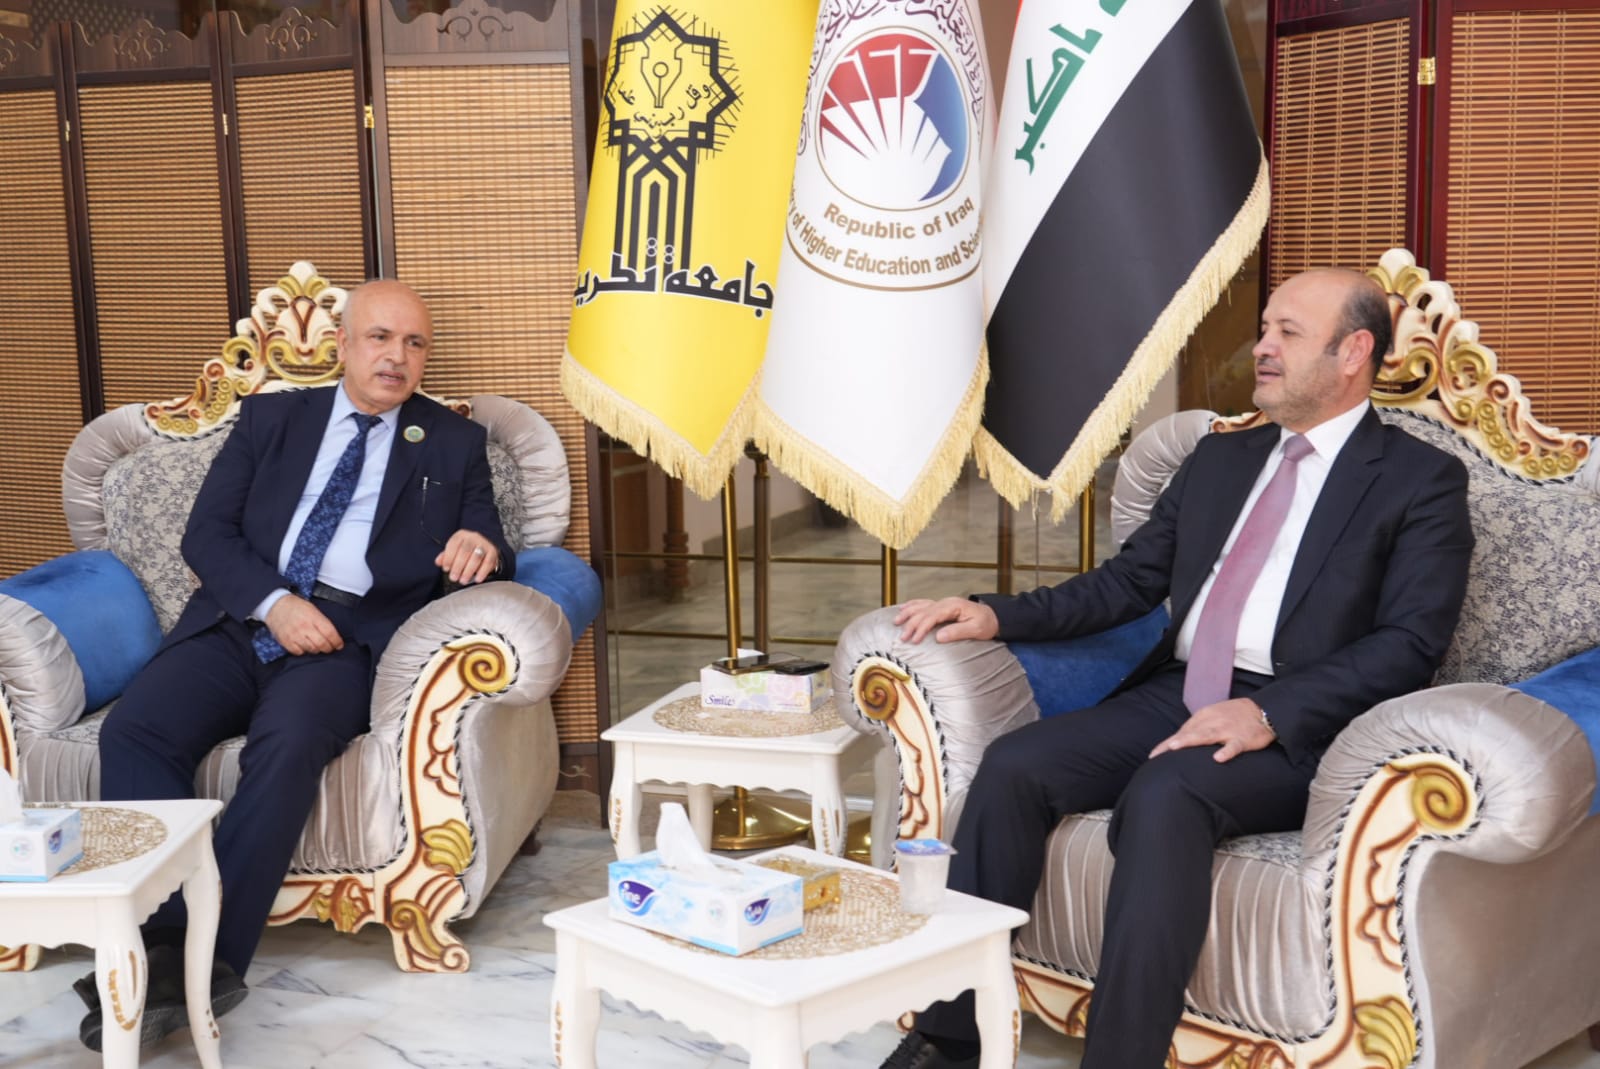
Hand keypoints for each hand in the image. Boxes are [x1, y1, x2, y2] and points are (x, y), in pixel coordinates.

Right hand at [263, 595, 343, 655]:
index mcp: (314, 617)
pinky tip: (304, 645)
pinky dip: (304, 651)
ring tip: (316, 645)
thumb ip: (323, 622)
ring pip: (311, 650)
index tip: (339, 645)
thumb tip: (333, 636)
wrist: (276, 605)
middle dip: (328, 648)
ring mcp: (294, 635)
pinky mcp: (286, 642)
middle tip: (329, 648)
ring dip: (316, 649)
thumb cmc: (297, 607)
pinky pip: (299, 653)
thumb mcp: (313, 610)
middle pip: (322, 644)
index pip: (330, 633)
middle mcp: (304, 627)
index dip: (337, 642)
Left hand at [435, 529, 499, 585]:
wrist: (484, 549)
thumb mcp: (454, 551)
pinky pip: (488, 562)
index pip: (453, 544)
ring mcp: (484, 543)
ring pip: (476, 557)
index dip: (448, 557)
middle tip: (454, 578)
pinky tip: (477, 579)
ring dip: (469, 571)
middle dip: (458, 566)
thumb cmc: (466, 552)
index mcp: (461, 535)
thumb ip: (445, 557)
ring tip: (463, 580)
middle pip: (465, 551)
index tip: (446, 569)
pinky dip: (482, 572)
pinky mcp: (493, 552)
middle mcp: (473, 537)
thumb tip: (438, 562)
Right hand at [894, 596, 998, 644]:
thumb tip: (939, 636)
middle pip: (923, 611)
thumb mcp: (976, 629)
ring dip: (908, 614)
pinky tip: (903, 608)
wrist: (993, 616)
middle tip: (903, 638)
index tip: (914, 640)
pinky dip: (912, 606)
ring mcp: (943, 603)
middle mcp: (946, 602)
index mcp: (953, 606)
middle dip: (911, 624)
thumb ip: (958, 632)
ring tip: (896, 622)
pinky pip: (923, 603)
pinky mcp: (942, 606)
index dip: (922, 628)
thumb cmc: (986, 623)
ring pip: (921, 606)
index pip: (932, 616)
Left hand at [1149, 698, 1275, 762]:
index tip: (1153, 756)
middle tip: (1157, 755)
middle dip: (1172, 743)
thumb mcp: (1213, 717)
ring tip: (1175, 747)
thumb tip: (1178, 742)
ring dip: (1190, 740)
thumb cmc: (1234, 716)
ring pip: (1206, 735)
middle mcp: (1213, 721)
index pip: (1182, 731)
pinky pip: (1234, 746)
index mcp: (1204, 717)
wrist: (1263, 710)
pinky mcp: (1243, 738)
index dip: (1167, 744)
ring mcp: (1228, 730)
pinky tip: (1218, 758)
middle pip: (1189, 733)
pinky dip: (1226, 751)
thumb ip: (1197, 729)